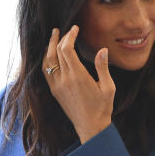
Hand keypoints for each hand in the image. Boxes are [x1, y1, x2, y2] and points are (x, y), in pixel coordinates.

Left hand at [44, 26, 115, 143]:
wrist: (90, 126)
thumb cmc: (102, 108)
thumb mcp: (108, 87)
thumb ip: (103, 67)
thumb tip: (103, 50)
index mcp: (78, 76)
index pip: (67, 49)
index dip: (69, 36)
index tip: (75, 29)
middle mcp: (65, 79)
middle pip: (57, 52)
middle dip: (60, 38)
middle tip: (63, 29)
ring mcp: (57, 86)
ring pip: (48, 60)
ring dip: (50, 47)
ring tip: (53, 37)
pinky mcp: (55, 91)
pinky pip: (46, 71)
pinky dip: (47, 59)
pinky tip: (50, 54)